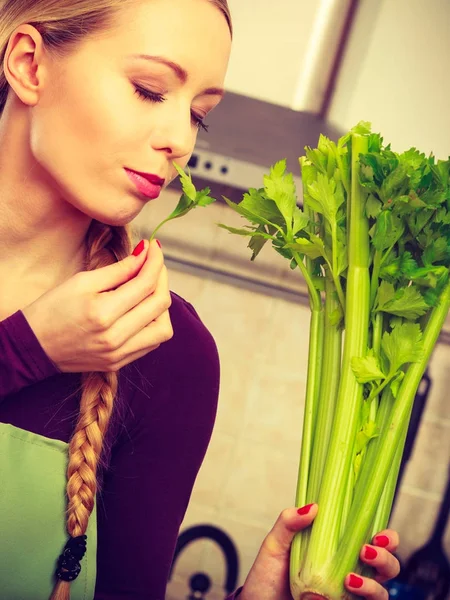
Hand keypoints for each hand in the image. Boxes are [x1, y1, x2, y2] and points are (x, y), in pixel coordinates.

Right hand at [22, 240, 172, 372]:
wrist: (33, 345)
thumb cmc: (53, 309)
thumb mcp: (82, 282)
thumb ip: (118, 270)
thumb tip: (145, 255)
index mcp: (103, 313)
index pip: (146, 284)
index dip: (155, 262)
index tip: (154, 247)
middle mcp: (115, 338)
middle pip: (160, 305)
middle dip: (162, 278)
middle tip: (153, 263)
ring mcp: (119, 354)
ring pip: (163, 329)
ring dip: (162, 305)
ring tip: (149, 289)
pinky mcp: (119, 363)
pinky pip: (152, 343)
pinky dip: (154, 323)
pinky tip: (143, 309)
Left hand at [239, 505, 399, 599]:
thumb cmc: (267, 577)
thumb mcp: (274, 545)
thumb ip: (289, 523)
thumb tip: (312, 507)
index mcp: (338, 549)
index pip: (372, 539)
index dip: (386, 536)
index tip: (379, 533)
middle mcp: (350, 572)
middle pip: (387, 565)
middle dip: (386, 558)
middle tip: (367, 551)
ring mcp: (349, 595)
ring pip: (382, 591)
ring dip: (374, 584)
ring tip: (350, 579)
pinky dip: (365, 598)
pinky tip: (347, 590)